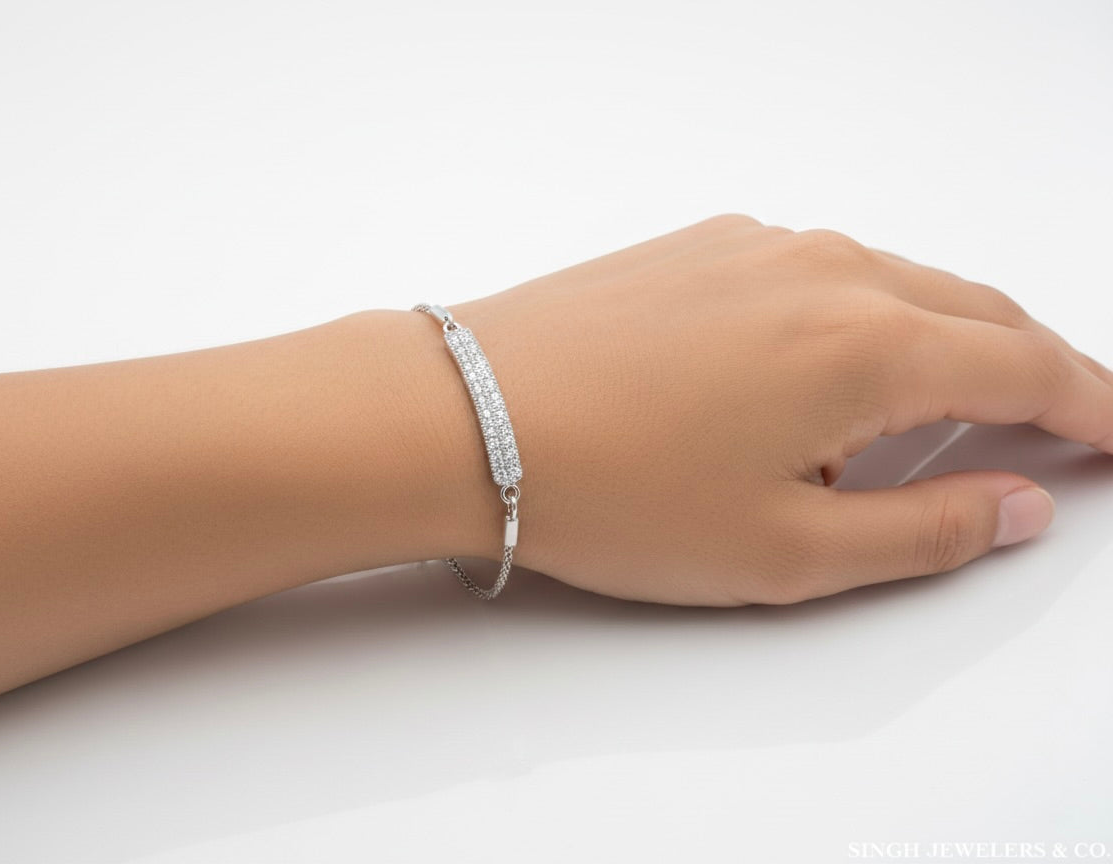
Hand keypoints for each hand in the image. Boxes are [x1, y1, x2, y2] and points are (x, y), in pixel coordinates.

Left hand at [441, 215, 1111, 604]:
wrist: (464, 417)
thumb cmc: (609, 491)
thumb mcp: (788, 553)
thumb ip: (926, 531)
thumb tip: (1015, 508)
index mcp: (870, 344)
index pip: (1029, 367)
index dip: (1092, 407)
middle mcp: (827, 269)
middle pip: (974, 313)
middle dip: (1029, 369)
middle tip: (1053, 424)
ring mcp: (758, 246)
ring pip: (896, 284)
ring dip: (939, 341)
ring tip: (938, 409)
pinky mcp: (700, 246)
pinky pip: (817, 272)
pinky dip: (856, 316)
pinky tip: (824, 370)